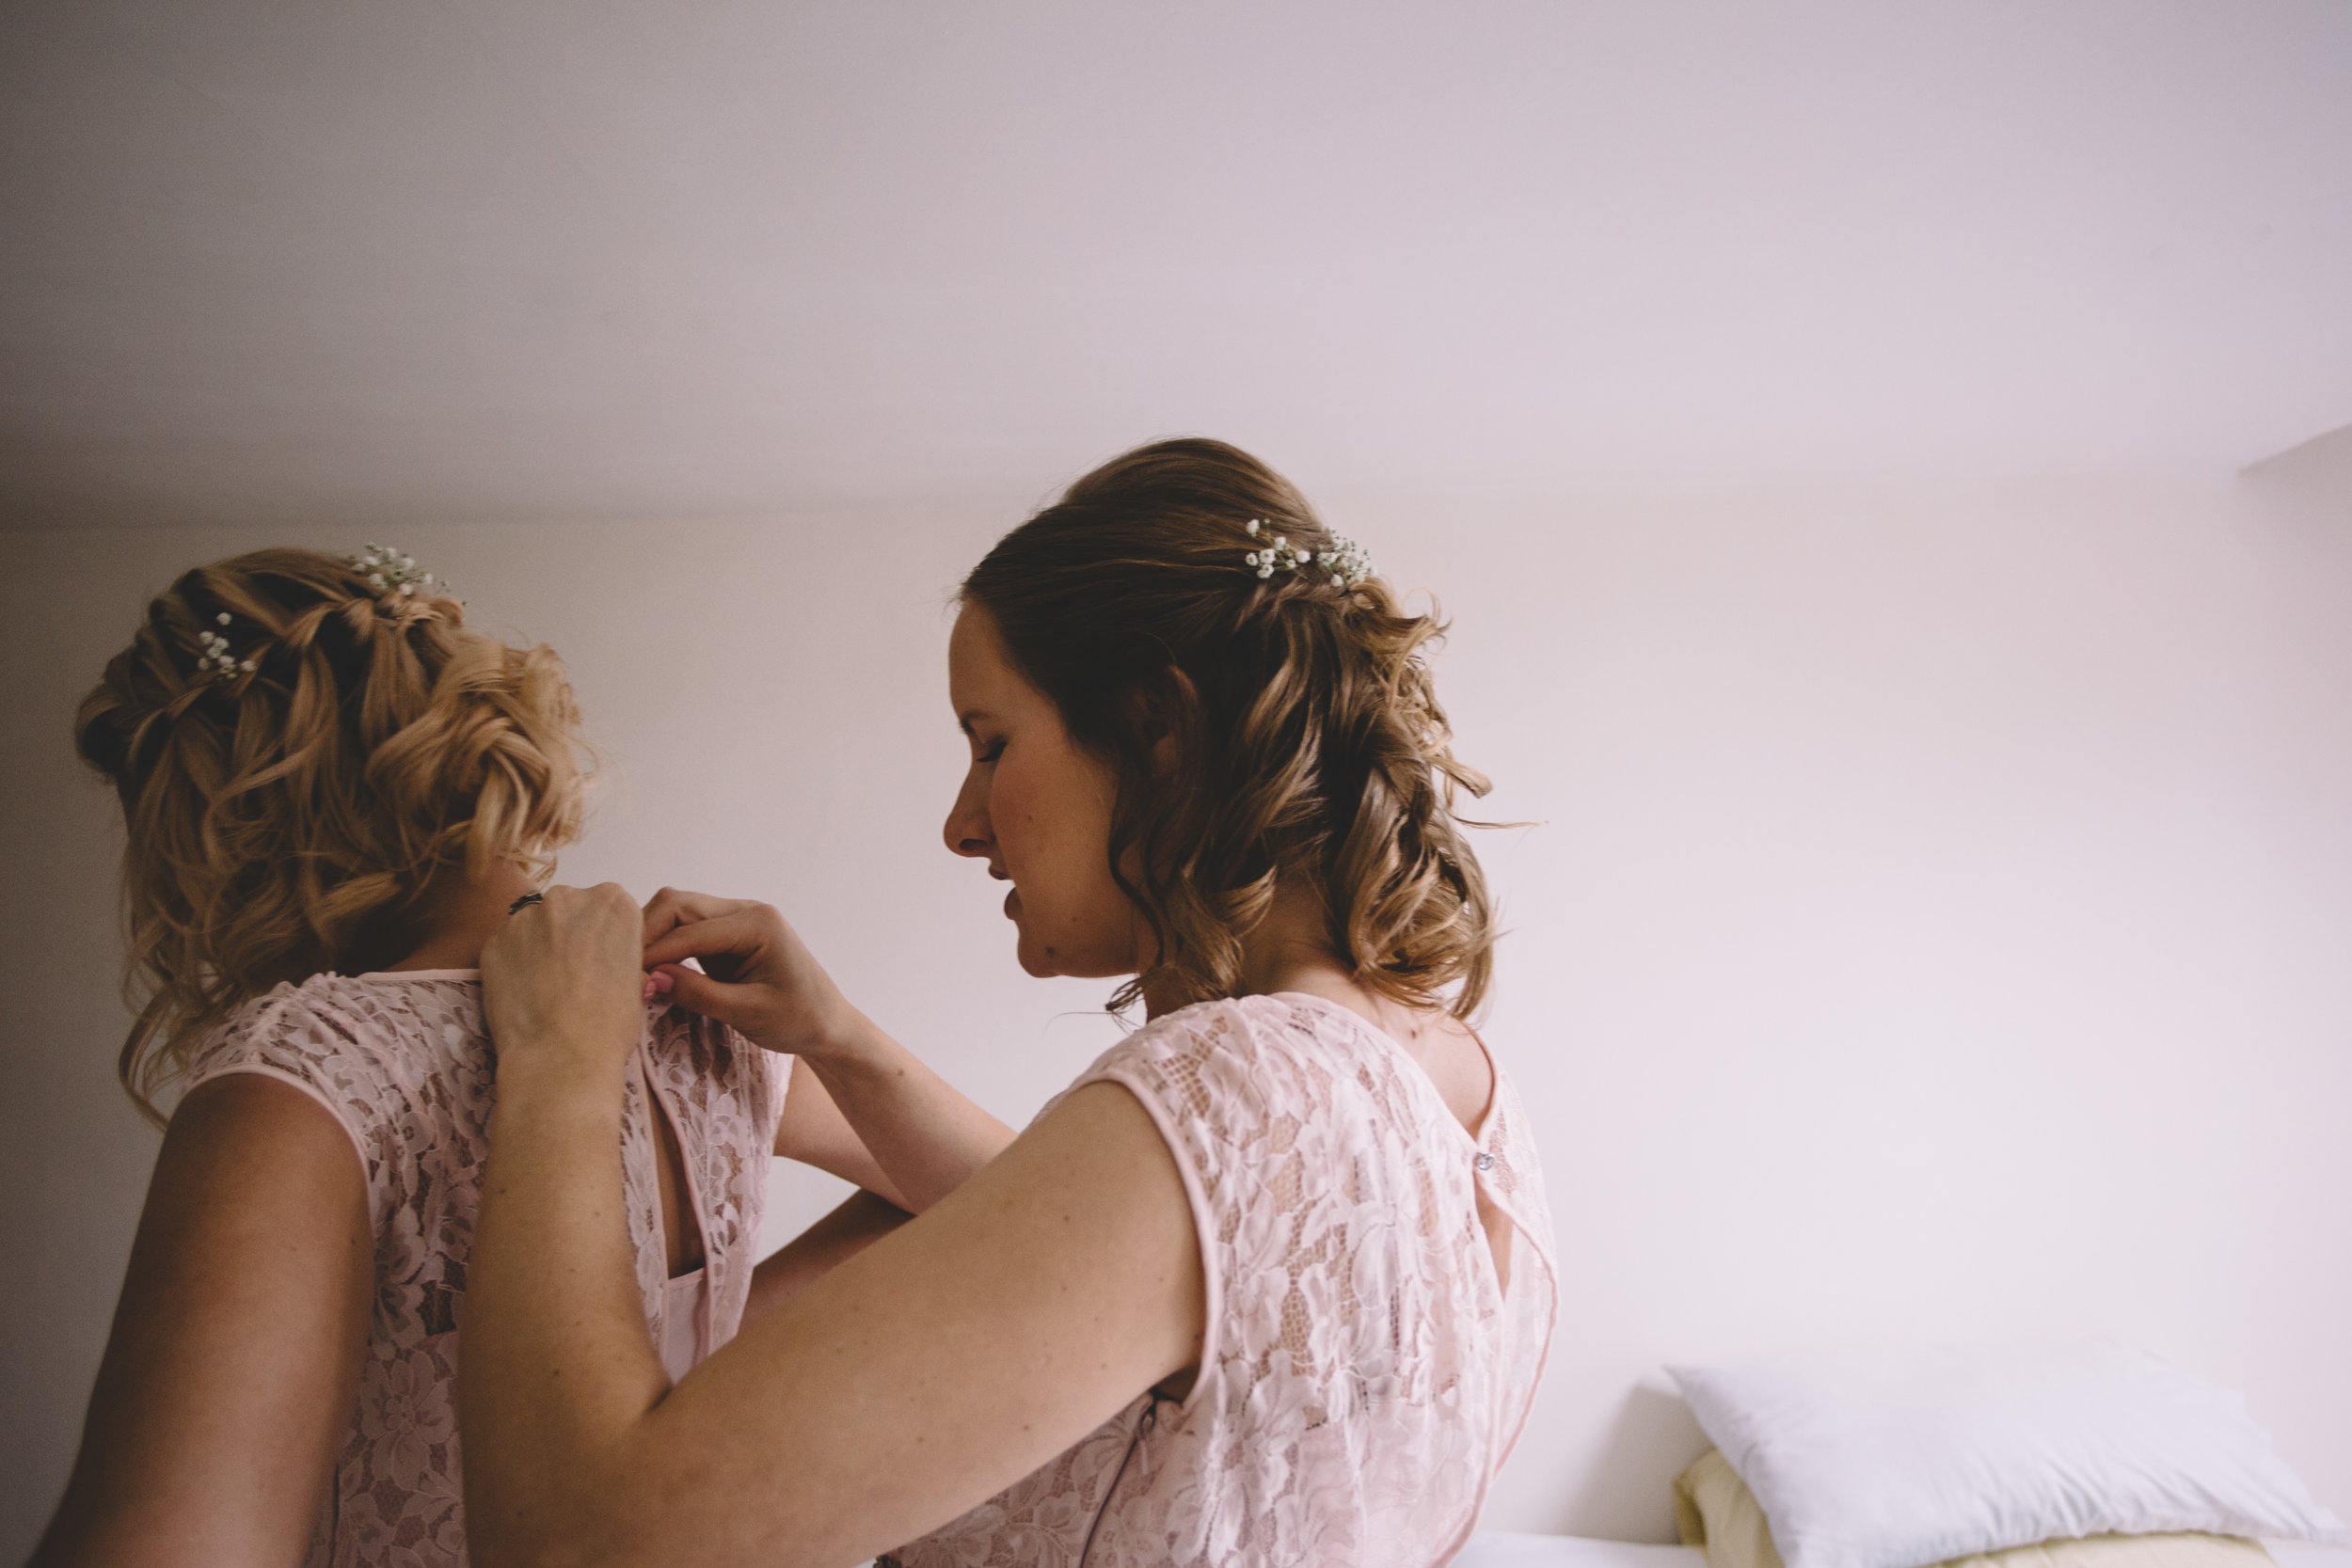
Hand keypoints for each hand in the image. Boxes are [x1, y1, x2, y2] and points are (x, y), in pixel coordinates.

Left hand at [480, 883, 645, 1085]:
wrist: (561, 1056)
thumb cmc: (608, 1026)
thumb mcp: (635, 979)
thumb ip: (617, 951)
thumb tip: (602, 957)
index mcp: (614, 903)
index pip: (610, 910)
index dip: (605, 939)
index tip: (600, 962)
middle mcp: (569, 898)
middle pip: (570, 910)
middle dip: (570, 936)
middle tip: (572, 976)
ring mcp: (526, 917)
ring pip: (534, 927)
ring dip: (538, 948)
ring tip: (544, 989)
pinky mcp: (494, 939)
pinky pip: (506, 946)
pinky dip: (512, 964)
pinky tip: (523, 994)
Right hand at [638, 888, 860, 1060]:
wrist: (828, 1024)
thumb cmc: (798, 1020)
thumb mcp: (748, 1013)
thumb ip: (698, 994)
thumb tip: (648, 978)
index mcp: (758, 924)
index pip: (689, 929)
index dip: (653, 953)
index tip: (627, 982)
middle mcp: (745, 911)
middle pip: (677, 904)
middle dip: (645, 934)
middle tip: (623, 974)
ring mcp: (735, 919)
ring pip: (676, 911)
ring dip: (651, 937)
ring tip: (632, 974)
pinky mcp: (726, 935)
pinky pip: (684, 928)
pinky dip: (664, 944)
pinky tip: (650, 971)